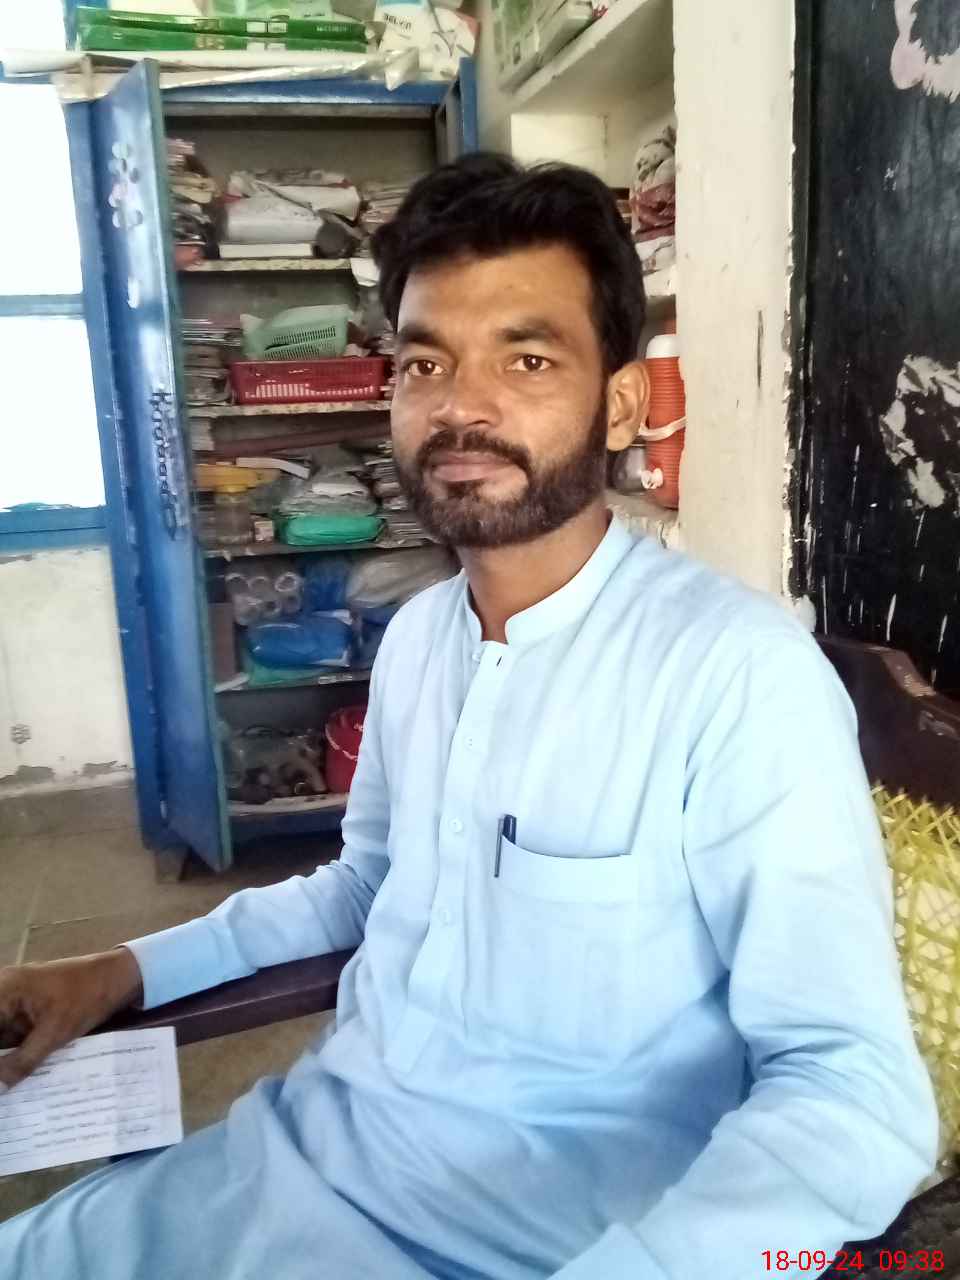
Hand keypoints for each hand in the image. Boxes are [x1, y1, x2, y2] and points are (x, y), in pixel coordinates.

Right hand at [0, 948, 143, 1091]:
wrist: (118, 977)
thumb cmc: (87, 996)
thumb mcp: (55, 1033)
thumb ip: (21, 1062)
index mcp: (4, 990)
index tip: (0, 1073)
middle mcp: (3, 993)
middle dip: (2, 1060)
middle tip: (5, 1081)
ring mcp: (14, 1002)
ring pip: (0, 1040)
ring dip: (6, 1060)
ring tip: (9, 1083)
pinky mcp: (26, 1013)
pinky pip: (10, 1037)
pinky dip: (12, 1056)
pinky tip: (14, 1075)